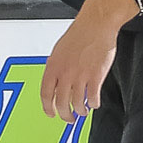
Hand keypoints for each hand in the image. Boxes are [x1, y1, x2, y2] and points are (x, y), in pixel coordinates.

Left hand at [39, 0, 135, 120]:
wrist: (97, 23)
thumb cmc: (80, 33)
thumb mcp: (60, 50)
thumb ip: (57, 68)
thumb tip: (56, 83)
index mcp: (53, 66)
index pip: (45, 94)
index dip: (48, 108)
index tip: (51, 114)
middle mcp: (65, 73)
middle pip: (61, 103)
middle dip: (65, 115)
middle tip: (69, 118)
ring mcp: (81, 76)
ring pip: (78, 104)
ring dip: (80, 111)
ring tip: (83, 111)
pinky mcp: (96, 76)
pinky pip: (93, 98)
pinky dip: (94, 104)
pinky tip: (94, 102)